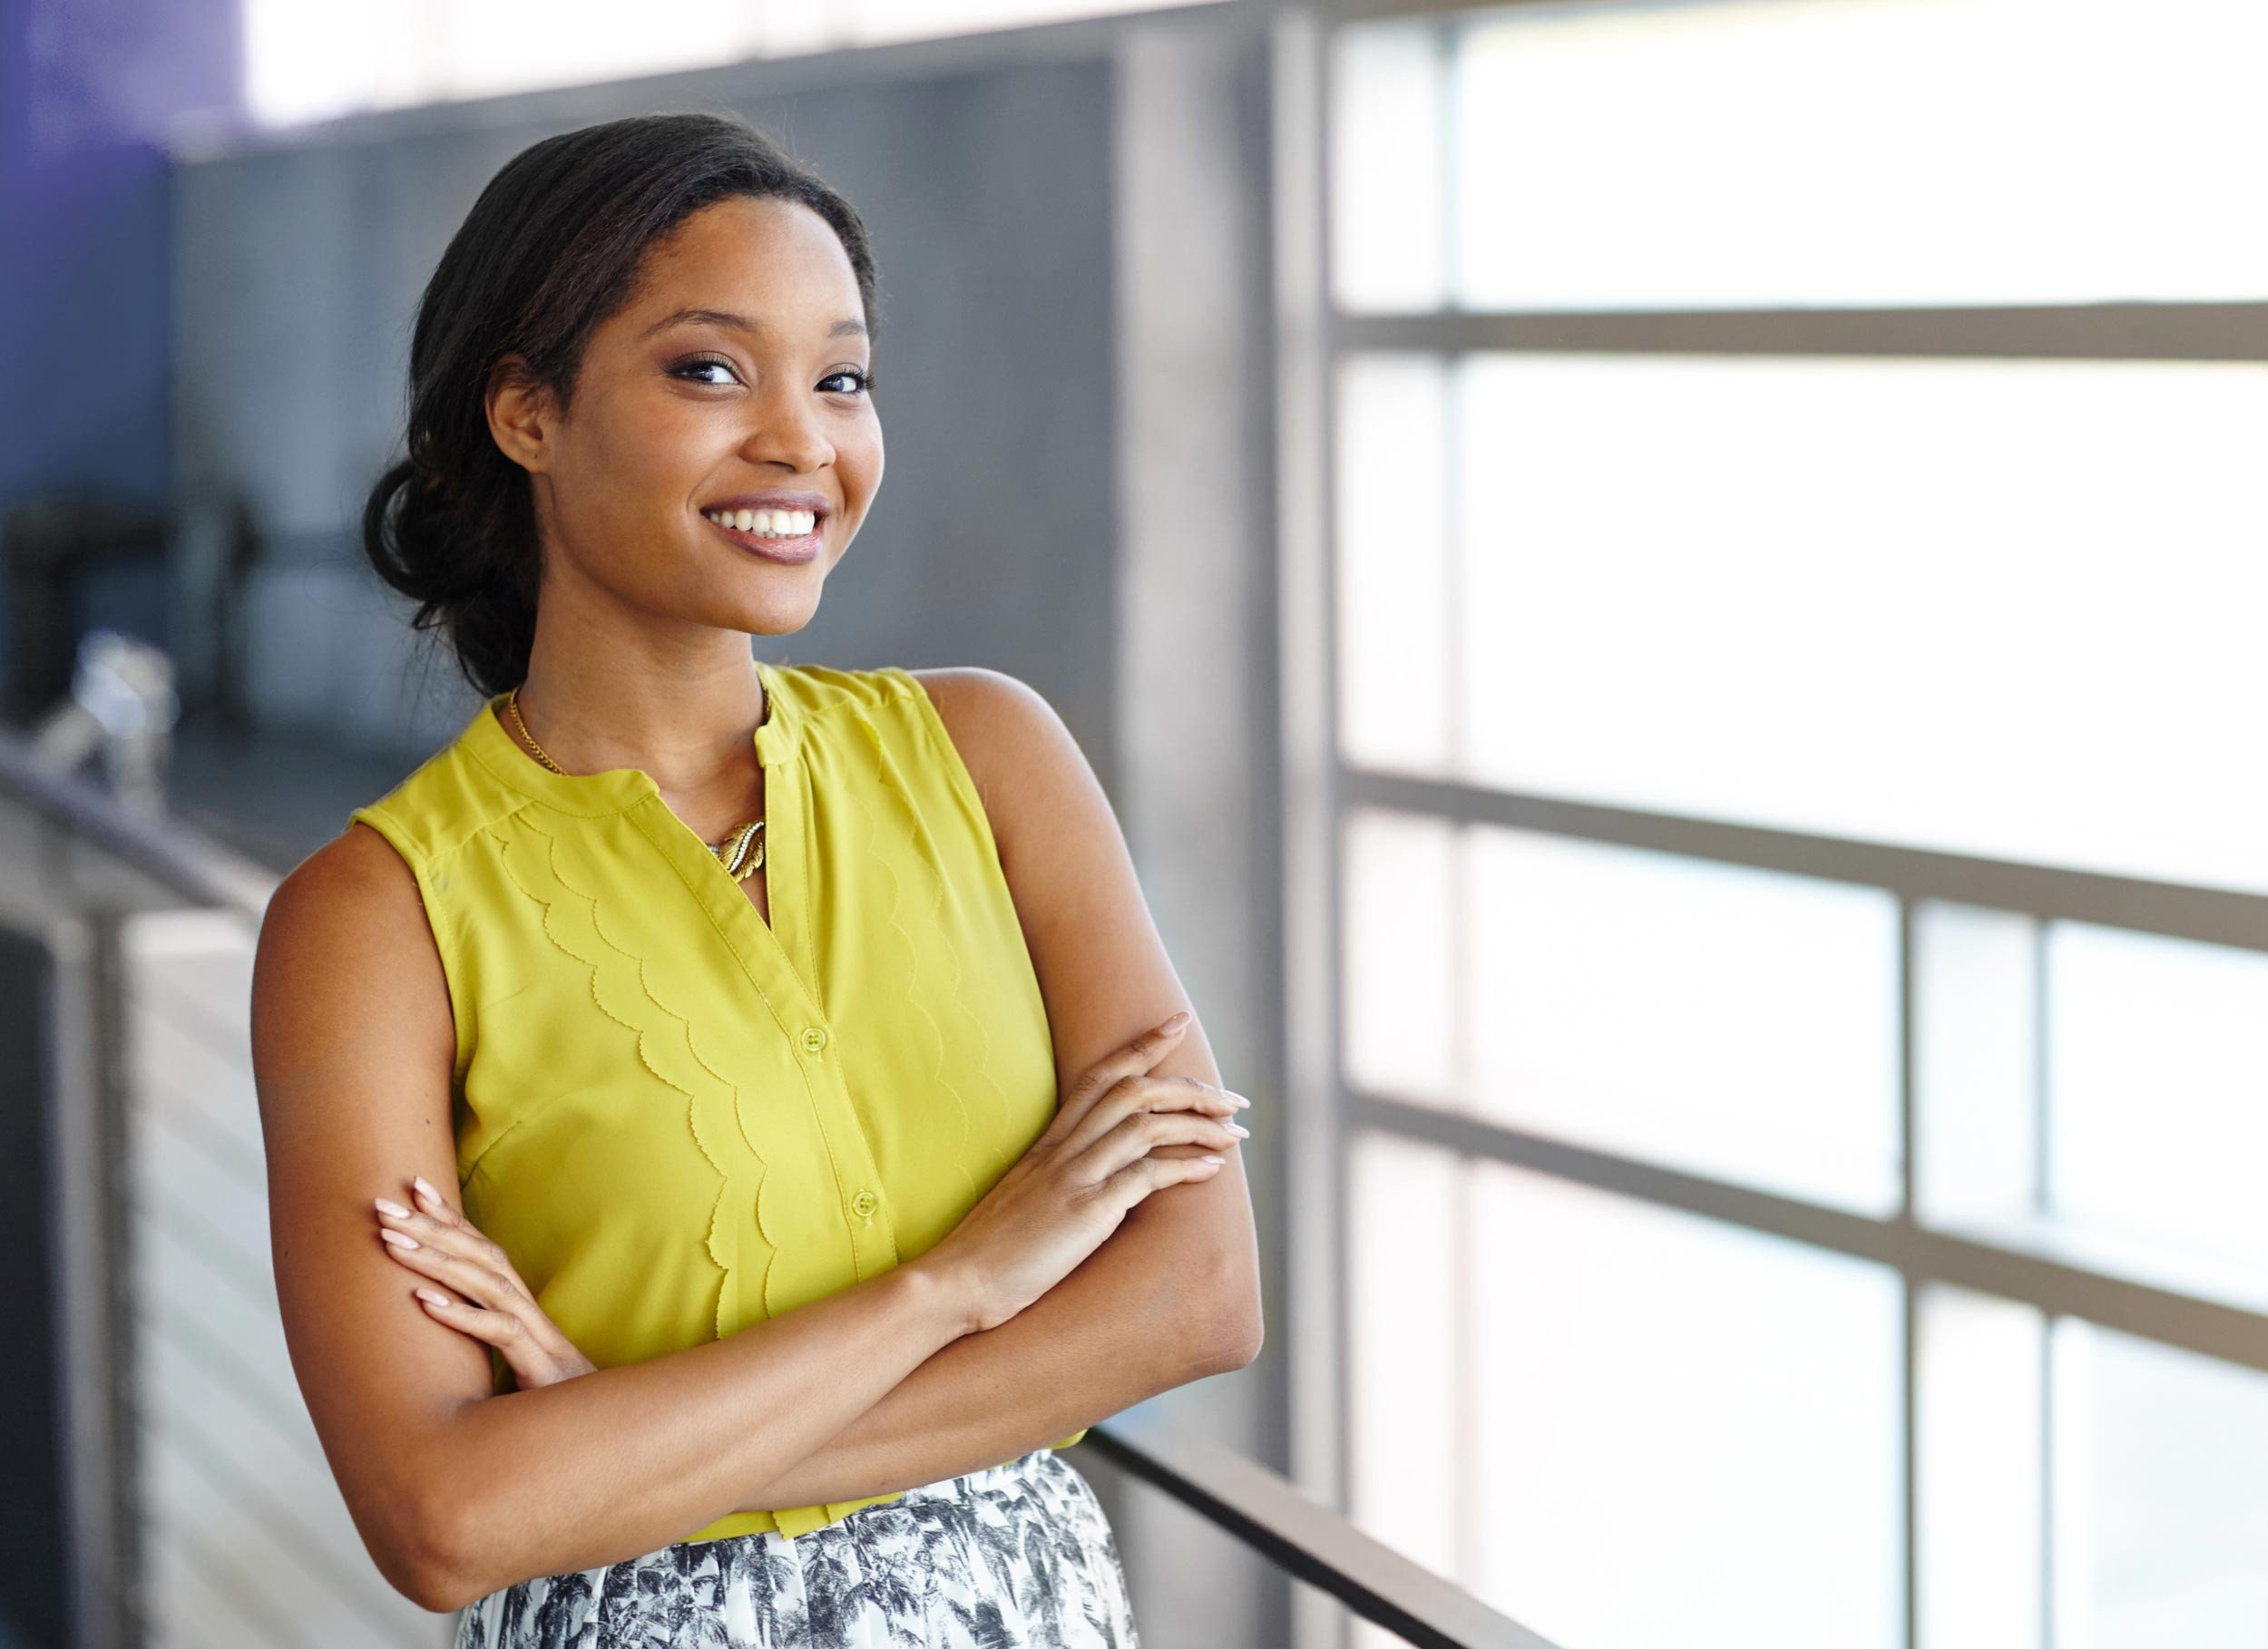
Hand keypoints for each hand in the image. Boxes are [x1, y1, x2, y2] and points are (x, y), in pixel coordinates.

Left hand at [373, 1176, 596, 1389]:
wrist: (606, 1438)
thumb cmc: (554, 1410)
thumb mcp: (514, 1372)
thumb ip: (486, 1348)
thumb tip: (437, 1326)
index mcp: (525, 1312)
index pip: (486, 1251)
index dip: (453, 1218)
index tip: (415, 1188)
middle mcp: (533, 1315)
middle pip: (483, 1257)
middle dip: (433, 1226)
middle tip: (383, 1206)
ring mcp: (540, 1341)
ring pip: (489, 1286)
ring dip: (438, 1261)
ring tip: (393, 1243)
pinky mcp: (542, 1371)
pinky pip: (500, 1335)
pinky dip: (462, 1316)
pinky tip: (424, 1303)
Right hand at [910, 1011, 1251, 1334]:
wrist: (953, 1283)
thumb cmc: (988, 1252)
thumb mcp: (1024, 1201)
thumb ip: (1057, 1181)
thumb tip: (1099, 1182)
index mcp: (1047, 1144)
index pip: (1100, 1076)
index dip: (1142, 1046)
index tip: (1178, 1023)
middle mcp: (1062, 1151)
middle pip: (1133, 1091)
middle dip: (1190, 1088)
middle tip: (1233, 1098)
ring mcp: (1073, 1178)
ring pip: (1146, 1125)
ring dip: (1199, 1123)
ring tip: (1236, 1132)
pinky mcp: (1086, 1212)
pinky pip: (1146, 1176)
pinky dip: (1185, 1166)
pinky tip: (1212, 1170)